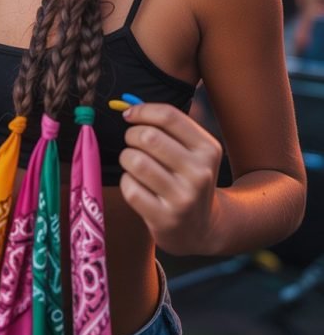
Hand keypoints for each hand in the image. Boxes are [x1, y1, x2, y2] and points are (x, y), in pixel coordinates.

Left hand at [119, 103, 222, 254]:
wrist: (202, 228)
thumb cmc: (187, 179)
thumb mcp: (192, 151)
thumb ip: (167, 126)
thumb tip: (128, 106)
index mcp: (208, 149)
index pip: (169, 116)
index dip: (141, 110)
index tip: (129, 115)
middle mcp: (199, 173)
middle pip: (149, 137)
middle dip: (131, 135)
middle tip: (132, 143)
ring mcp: (183, 198)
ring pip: (136, 161)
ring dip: (126, 158)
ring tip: (133, 163)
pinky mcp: (165, 219)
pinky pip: (130, 188)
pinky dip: (127, 182)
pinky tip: (136, 185)